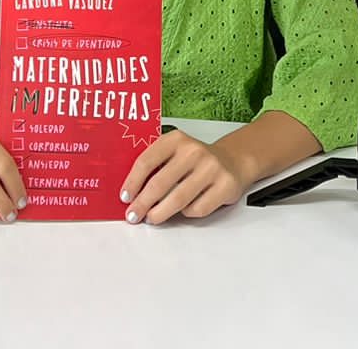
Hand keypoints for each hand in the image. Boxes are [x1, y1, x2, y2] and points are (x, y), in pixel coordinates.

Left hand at [120, 130, 250, 224]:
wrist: (232, 161)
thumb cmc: (196, 161)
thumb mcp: (174, 152)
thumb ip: (155, 166)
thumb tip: (131, 193)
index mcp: (176, 139)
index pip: (147, 161)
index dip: (133, 182)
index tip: (125, 196)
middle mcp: (194, 151)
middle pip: (160, 183)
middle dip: (143, 203)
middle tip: (134, 215)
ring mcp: (211, 168)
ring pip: (178, 199)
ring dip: (160, 213)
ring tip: (152, 217)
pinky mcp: (225, 185)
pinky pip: (197, 208)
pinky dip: (186, 213)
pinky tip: (183, 210)